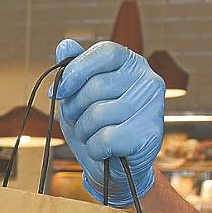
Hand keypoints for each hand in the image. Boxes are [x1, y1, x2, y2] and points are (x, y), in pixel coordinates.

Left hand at [52, 39, 163, 206]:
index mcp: (131, 63)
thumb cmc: (97, 126)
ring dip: (85, 131)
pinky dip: (95, 148)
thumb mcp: (79, 95)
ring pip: (98, 115)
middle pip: (96, 87)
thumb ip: (73, 69)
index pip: (104, 52)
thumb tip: (63, 46)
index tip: (57, 91)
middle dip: (75, 109)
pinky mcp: (150, 133)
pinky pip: (105, 139)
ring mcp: (153, 106)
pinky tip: (105, 150)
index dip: (76, 71)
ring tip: (93, 135)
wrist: (115, 166)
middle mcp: (148, 80)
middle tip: (80, 121)